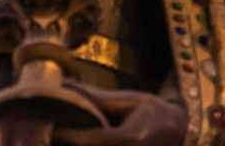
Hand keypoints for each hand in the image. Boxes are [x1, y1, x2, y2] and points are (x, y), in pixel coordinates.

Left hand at [0, 84, 187, 145]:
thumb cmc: (158, 115)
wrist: (187, 136)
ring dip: (68, 144)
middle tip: (37, 136)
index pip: (89, 140)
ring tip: (46, 139)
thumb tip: (62, 85)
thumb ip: (97, 98)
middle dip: (61, 143)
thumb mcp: (131, 100)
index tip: (44, 125)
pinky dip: (83, 145)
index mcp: (132, 139)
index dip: (64, 134)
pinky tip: (70, 139)